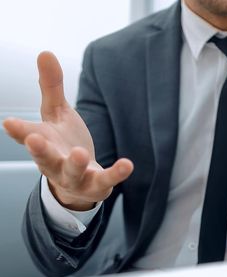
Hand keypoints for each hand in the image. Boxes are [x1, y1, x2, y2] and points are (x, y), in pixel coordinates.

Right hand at [3, 52, 132, 210]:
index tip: (8, 122)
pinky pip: (105, 181)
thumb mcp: (57, 114)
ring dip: (75, 164)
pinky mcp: (96, 186)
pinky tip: (127, 164)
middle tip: (35, 139)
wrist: (78, 182)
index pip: (26, 136)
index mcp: (42, 143)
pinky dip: (115, 174)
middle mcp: (54, 163)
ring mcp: (74, 177)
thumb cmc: (64, 143)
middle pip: (44, 158)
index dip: (18, 130)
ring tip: (80, 153)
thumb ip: (51, 87)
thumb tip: (44, 52)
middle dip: (39, 150)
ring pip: (72, 173)